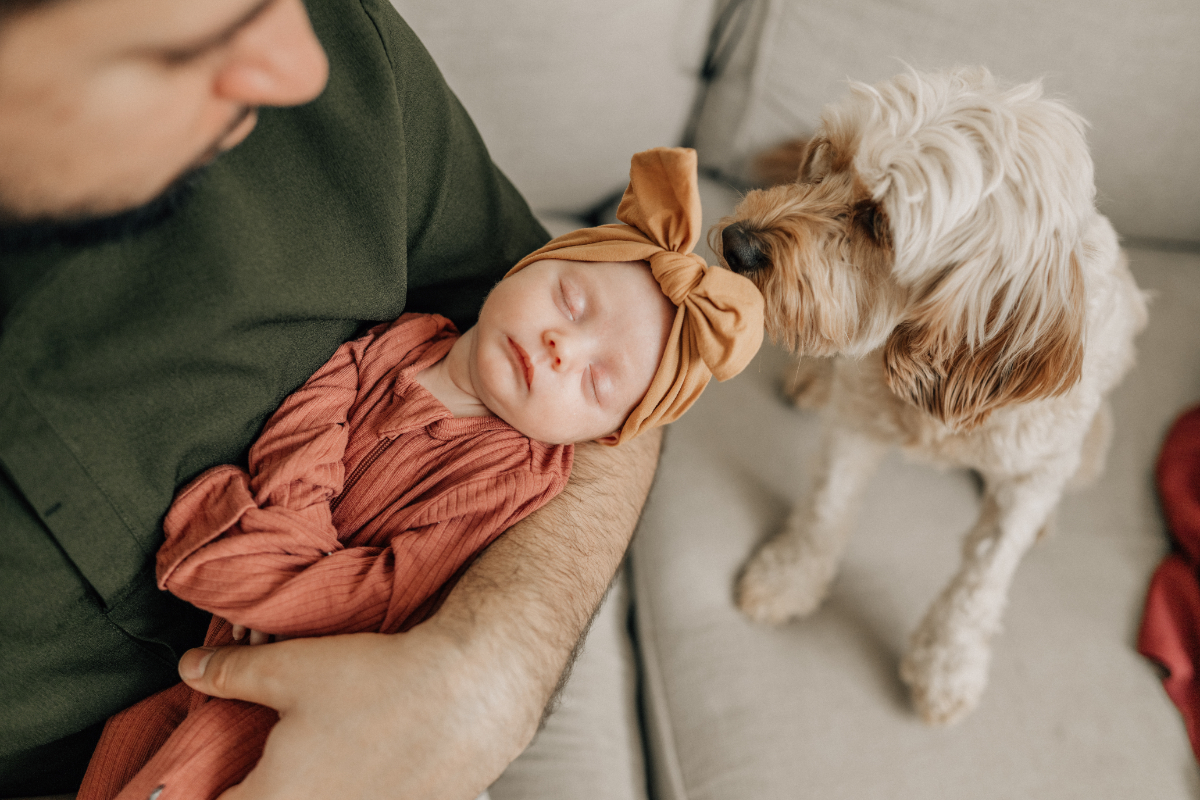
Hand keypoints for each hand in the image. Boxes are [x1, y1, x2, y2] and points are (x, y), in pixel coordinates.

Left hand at [179, 430, 661, 799]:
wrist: (472, 691)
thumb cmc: (379, 681)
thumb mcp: (292, 668)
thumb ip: (231, 675)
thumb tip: (188, 669)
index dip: (194, 792)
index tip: (194, 778)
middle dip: (254, 785)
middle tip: (260, 762)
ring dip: (305, 785)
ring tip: (314, 759)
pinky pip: (363, 799)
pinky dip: (354, 785)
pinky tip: (365, 760)